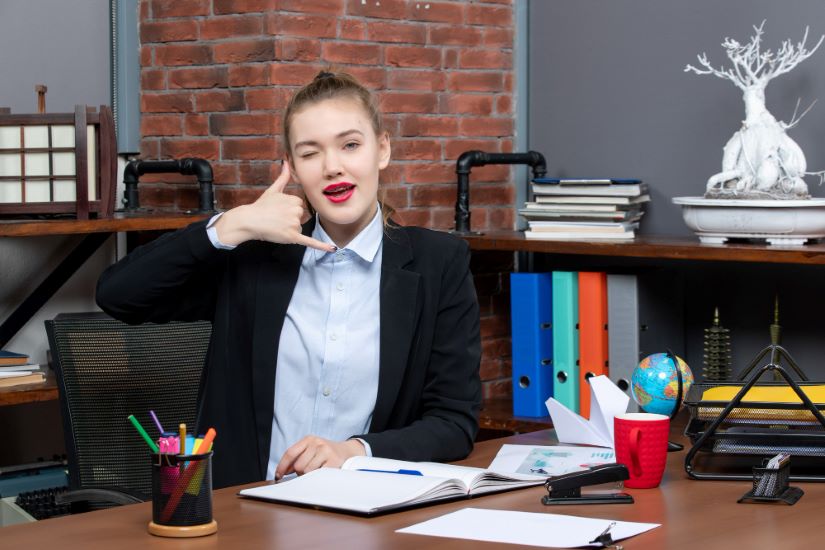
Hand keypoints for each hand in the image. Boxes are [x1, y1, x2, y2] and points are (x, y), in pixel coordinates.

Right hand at [214, 160, 333, 251]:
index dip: (289, 209)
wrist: (249, 220)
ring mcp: (294, 224)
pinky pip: (310, 242)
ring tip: (276, 225)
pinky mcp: (292, 236)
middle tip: (275, 218)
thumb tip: (286, 161)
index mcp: (295, 200)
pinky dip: (321, 246)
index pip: (299, 206)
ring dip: (289, 229)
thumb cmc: (261, 206)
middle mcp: (296, 211)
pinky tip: (332, 249)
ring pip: (299, 228)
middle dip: (289, 219)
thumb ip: (283, 177)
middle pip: (300, 217)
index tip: (278, 209)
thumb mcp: (273, 189)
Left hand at [275, 436, 365, 478]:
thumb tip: (282, 472)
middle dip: (300, 473)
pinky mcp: (333, 461)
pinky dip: (318, 478)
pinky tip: (324, 473)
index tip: (278, 476)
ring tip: (317, 471)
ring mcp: (326, 451)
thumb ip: (297, 458)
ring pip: (307, 471)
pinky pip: (318, 475)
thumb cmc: (326, 453)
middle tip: (308, 472)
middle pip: (298, 465)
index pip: (290, 453)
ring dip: (310, 476)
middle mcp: (317, 443)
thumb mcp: (311, 450)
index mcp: (309, 439)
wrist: (348, 452)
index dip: (282, 466)